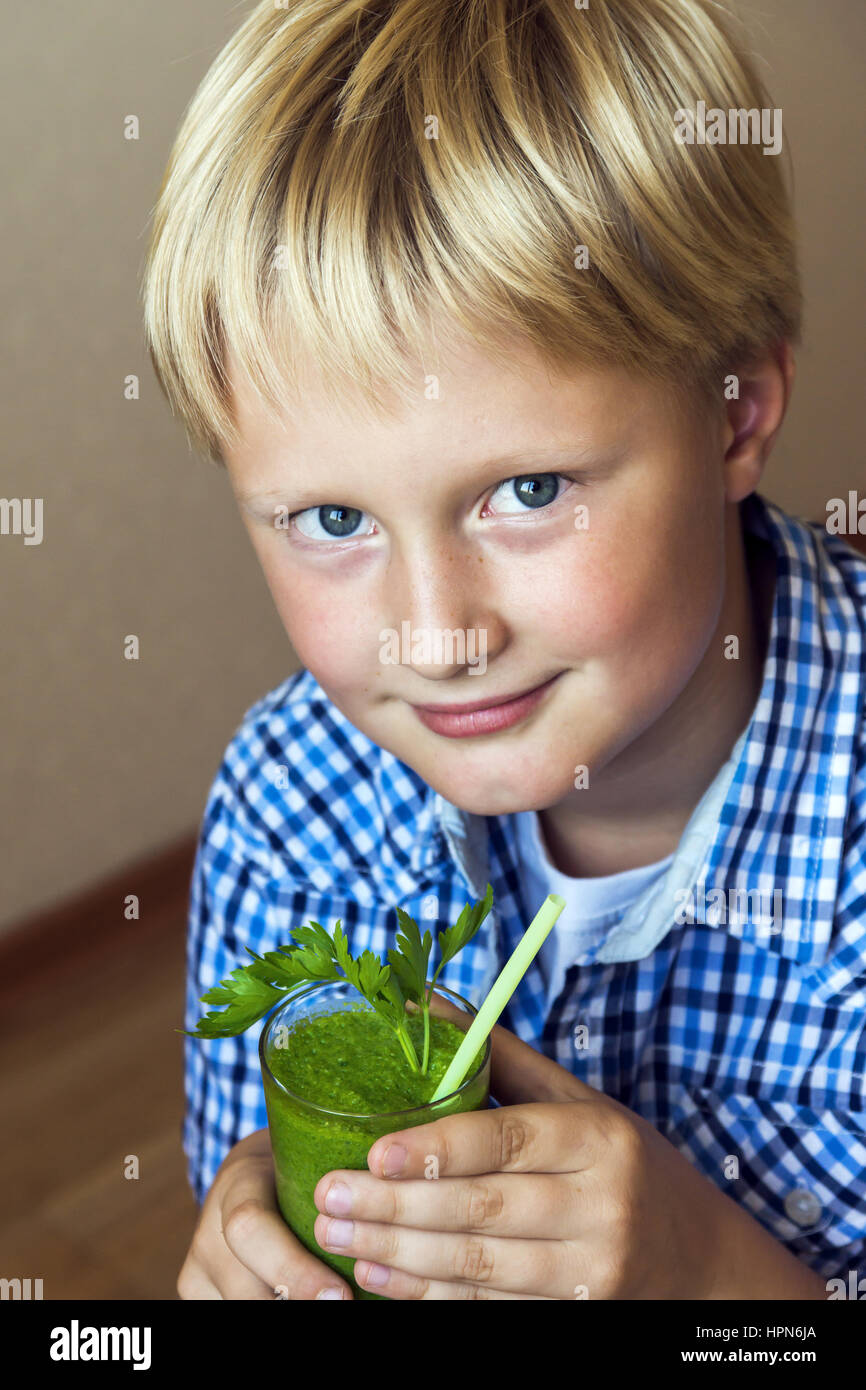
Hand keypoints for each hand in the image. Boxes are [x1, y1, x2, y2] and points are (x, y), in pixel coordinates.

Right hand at [178, 1128, 353, 1299]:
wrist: (255, 1174)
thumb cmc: (301, 1164)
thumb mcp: (313, 1157)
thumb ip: (344, 1181)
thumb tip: (402, 1199)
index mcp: (238, 1184)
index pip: (249, 1228)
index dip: (292, 1269)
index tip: (339, 1294)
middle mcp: (208, 1231)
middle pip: (245, 1289)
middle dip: (296, 1302)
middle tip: (343, 1308)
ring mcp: (198, 1270)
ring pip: (239, 1307)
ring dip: (291, 1309)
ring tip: (339, 1306)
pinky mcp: (199, 1295)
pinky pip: (232, 1314)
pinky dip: (276, 1312)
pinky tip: (314, 1307)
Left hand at [311, 1025, 826, 1299]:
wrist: (701, 1260)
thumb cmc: (625, 1164)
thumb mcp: (580, 1104)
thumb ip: (501, 1059)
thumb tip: (422, 1004)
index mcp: (597, 1139)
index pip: (507, 1141)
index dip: (436, 1149)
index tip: (373, 1152)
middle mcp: (599, 1205)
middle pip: (482, 1208)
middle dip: (395, 1206)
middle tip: (328, 1196)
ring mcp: (590, 1269)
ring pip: (478, 1266)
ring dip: (398, 1254)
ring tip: (336, 1236)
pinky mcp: (575, 1314)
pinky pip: (488, 1307)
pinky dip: (427, 1295)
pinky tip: (378, 1278)